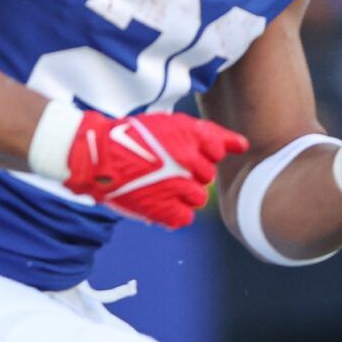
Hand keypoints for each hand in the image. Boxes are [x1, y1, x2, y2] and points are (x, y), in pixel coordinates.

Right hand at [63, 110, 248, 228]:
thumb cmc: (133, 136)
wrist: (99, 157)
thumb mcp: (171, 124)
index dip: (201, 152)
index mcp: (190, 136)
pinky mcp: (164, 210)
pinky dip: (173, 211)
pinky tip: (159, 199)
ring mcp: (177, 187)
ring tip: (161, 184)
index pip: (217, 149)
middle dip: (192, 173)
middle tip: (166, 168)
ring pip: (198, 197)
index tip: (184, 152)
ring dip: (184, 193)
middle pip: (208, 176)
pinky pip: (184, 217)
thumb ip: (208, 134)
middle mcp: (188, 162)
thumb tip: (242, 145)